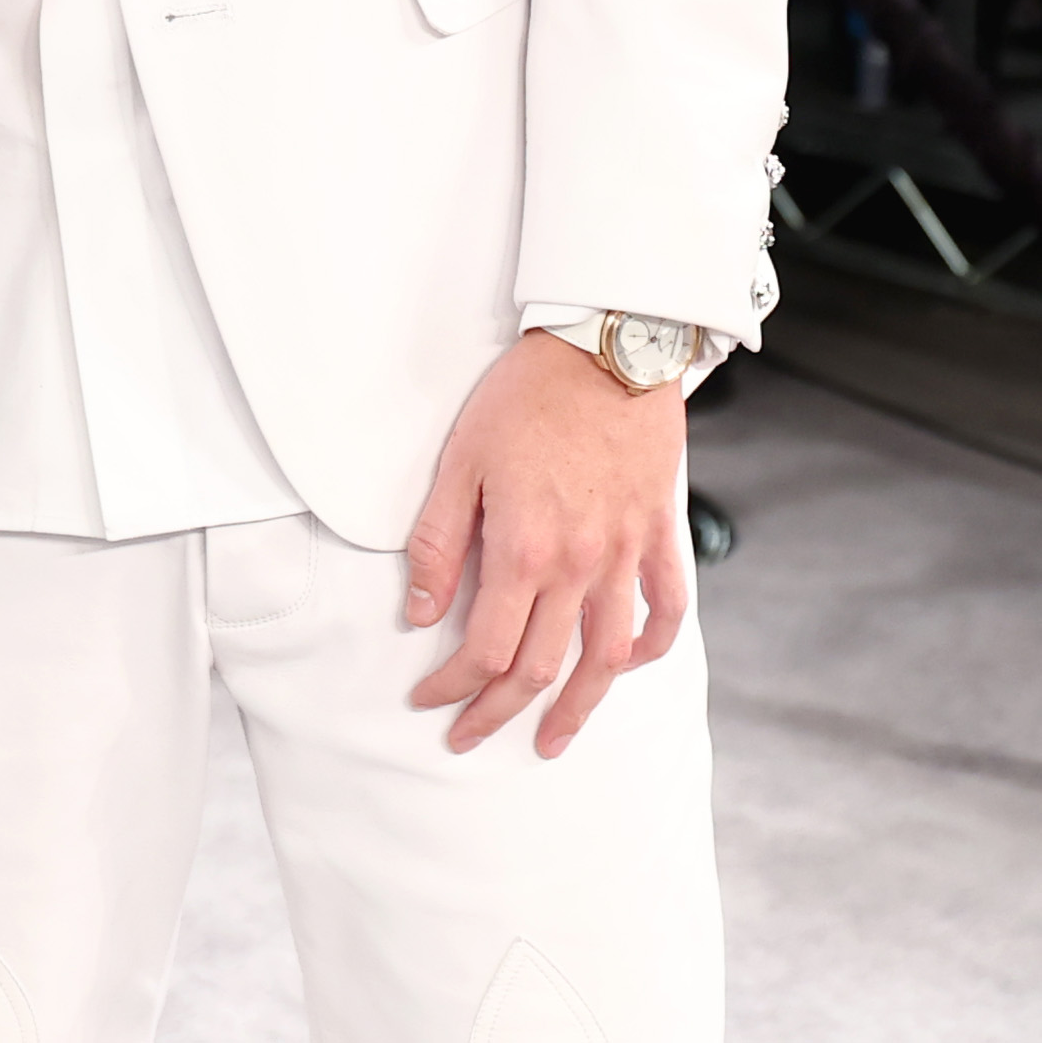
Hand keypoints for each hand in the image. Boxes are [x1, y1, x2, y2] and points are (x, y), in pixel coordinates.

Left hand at [406, 331, 689, 756]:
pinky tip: (625, 666)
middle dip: (499, 712)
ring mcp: (625, 555)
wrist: (605, 344)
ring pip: (605, 658)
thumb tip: (418, 612)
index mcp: (525, 549)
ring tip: (552, 739)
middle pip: (539, 666)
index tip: (429, 702)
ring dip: (577, 708)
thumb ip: (438, 542)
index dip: (453, 686)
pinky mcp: (658, 535)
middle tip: (470, 737)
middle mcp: (579, 566)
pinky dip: (649, 649)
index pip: (484, 648)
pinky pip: (665, 611)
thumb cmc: (526, 396)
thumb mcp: (460, 460)